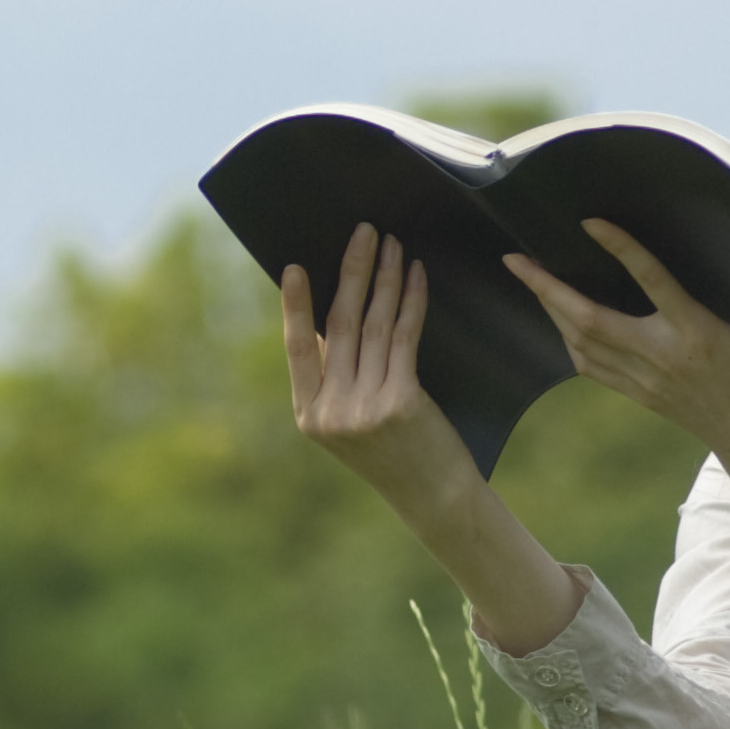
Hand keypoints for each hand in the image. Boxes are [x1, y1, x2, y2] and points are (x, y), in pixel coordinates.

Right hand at [282, 223, 481, 520]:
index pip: (297, 349)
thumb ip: (337, 378)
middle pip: (339, 325)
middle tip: (362, 232)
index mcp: (310, 417)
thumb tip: (334, 314)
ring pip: (373, 326)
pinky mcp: (400, 402)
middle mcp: (331, 412)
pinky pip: (403, 338)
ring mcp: (363, 408)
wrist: (434, 496)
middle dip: (352, 272)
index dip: (295, 306)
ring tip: (392, 244)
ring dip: (385, 278)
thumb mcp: (351, 424)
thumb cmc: (396, 454)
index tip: (295, 267)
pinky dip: (410, 301)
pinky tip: (416, 275)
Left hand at [506, 222, 729, 479]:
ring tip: (530, 281)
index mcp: (696, 334)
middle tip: (515, 259)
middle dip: (547, 289)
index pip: (651, 281)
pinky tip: (559, 322)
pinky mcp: (640, 395)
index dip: (620, 249)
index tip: (590, 223)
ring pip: (581, 345)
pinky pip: (591, 368)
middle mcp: (661, 356)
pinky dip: (568, 342)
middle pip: (589, 320)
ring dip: (550, 312)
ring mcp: (645, 380)